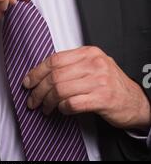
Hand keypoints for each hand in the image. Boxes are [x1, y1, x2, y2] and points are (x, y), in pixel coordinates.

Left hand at [23, 46, 150, 130]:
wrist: (135, 101)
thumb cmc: (110, 83)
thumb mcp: (93, 65)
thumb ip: (72, 64)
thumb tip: (41, 73)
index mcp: (88, 53)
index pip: (55, 59)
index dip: (37, 71)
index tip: (28, 81)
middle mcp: (94, 64)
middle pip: (55, 75)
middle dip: (39, 90)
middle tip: (32, 99)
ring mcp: (99, 81)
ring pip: (61, 90)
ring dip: (48, 102)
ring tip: (45, 108)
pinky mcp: (102, 99)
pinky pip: (73, 103)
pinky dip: (63, 108)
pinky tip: (62, 110)